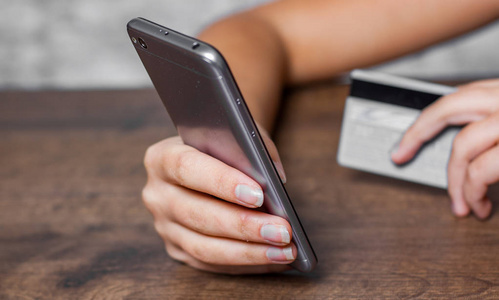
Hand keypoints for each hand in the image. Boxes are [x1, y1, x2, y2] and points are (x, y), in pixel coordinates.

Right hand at [141, 127, 292, 273]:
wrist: (207, 159)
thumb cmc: (226, 146)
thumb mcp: (236, 135)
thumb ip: (252, 152)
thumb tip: (276, 182)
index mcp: (162, 158)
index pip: (188, 168)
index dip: (222, 182)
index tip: (259, 195)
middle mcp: (157, 194)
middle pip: (198, 215)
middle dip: (244, 226)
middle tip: (283, 231)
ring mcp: (164, 226)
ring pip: (204, 248)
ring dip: (249, 252)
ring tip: (285, 251)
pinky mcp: (176, 249)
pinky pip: (211, 264)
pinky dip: (246, 264)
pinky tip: (275, 259)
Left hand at [391, 79, 498, 218]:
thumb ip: (489, 133)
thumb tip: (458, 156)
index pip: (459, 97)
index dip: (426, 118)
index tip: (405, 140)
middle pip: (451, 107)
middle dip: (417, 133)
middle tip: (399, 156)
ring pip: (462, 145)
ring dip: (455, 181)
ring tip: (462, 204)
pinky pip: (480, 170)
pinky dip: (473, 192)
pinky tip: (480, 205)